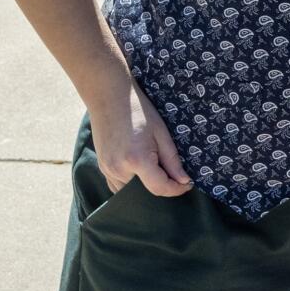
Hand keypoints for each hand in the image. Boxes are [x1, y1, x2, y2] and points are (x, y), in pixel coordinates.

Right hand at [86, 81, 192, 197]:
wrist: (109, 98)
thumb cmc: (139, 111)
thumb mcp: (161, 133)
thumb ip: (172, 161)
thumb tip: (183, 181)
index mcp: (137, 160)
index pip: (160, 188)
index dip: (176, 189)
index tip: (187, 185)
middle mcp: (119, 169)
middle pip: (145, 192)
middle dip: (162, 188)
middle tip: (176, 179)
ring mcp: (107, 170)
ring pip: (130, 192)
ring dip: (145, 188)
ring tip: (159, 173)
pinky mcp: (102, 167)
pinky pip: (117, 186)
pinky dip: (131, 185)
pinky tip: (141, 173)